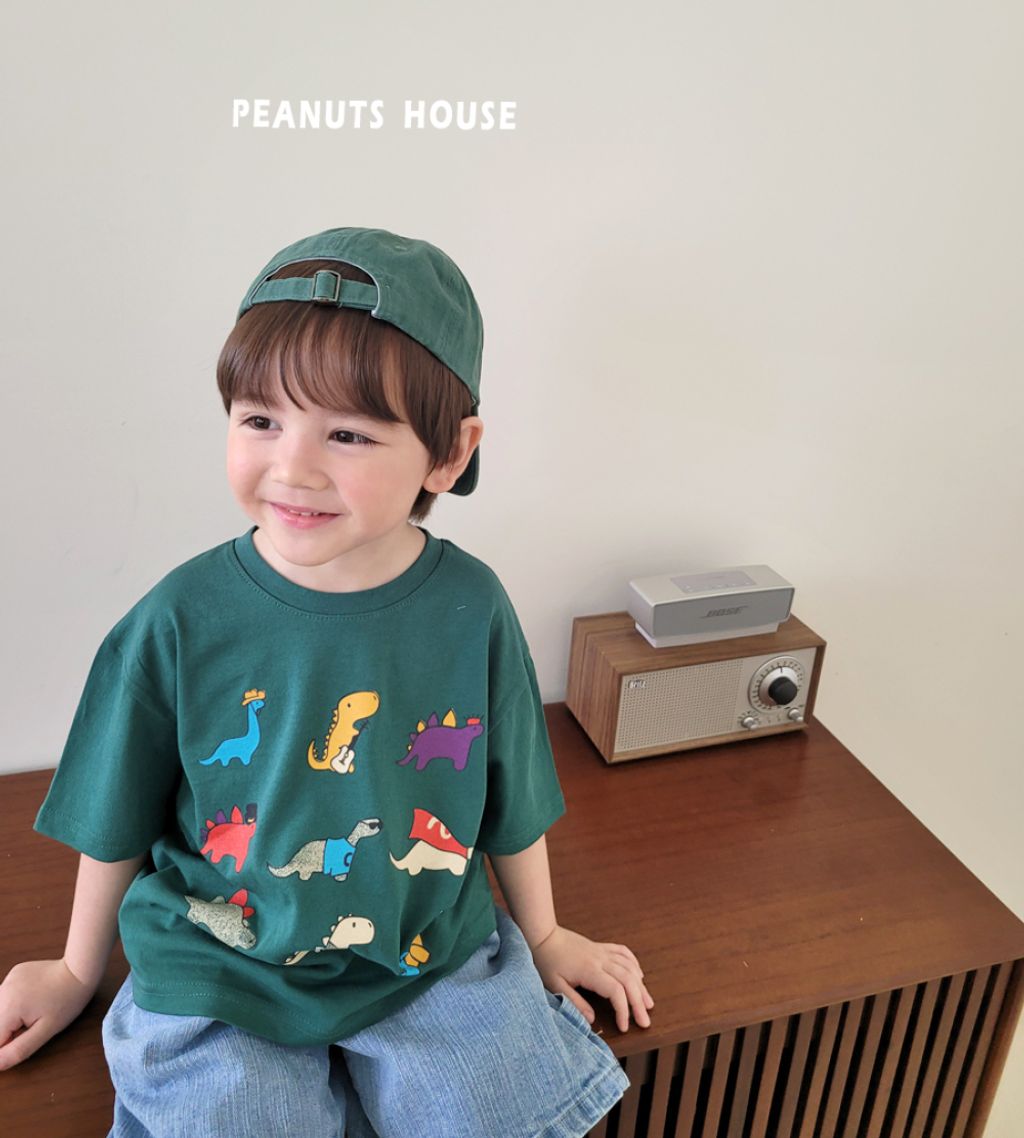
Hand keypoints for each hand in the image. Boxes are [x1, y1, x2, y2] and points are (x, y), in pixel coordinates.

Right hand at [0, 958, 95, 1070]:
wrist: (80, 971)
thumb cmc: (68, 1001)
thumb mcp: (46, 1032)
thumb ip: (18, 1050)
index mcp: (8, 1008)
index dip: (8, 1046)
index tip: (27, 1037)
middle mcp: (3, 991)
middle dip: (8, 1032)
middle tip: (33, 1024)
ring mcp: (8, 980)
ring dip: (9, 1019)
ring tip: (34, 1012)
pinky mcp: (14, 974)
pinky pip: (6, 996)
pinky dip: (13, 1005)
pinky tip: (31, 1001)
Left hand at [530, 924, 653, 1032]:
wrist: (542, 935)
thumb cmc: (546, 961)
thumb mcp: (555, 986)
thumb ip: (575, 1003)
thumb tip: (592, 1021)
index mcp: (590, 971)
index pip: (616, 991)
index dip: (623, 1010)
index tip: (624, 1027)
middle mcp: (600, 959)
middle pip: (628, 980)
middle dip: (639, 1002)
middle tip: (645, 1021)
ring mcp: (602, 951)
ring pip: (629, 967)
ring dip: (640, 986)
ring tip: (648, 1003)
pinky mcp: (600, 947)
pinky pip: (623, 952)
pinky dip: (634, 964)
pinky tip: (639, 975)